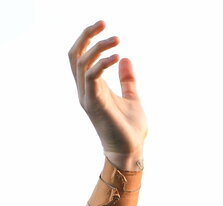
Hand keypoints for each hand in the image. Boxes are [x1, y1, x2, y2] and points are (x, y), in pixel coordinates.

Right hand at [68, 22, 146, 169]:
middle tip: (103, 23)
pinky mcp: (93, 104)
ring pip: (82, 62)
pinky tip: (117, 57)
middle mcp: (85, 89)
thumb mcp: (132, 98)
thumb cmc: (131, 129)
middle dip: (87, 35)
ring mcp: (87, 96)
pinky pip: (92, 76)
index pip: (81, 55)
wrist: (131, 152)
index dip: (88, 38)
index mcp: (92, 86)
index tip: (103, 26)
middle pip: (75, 54)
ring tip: (117, 39)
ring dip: (98, 47)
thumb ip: (127, 80)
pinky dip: (102, 64)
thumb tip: (126, 59)